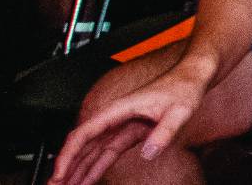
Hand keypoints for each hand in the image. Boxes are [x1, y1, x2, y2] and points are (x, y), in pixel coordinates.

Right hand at [49, 66, 210, 184]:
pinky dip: (94, 168)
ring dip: (77, 170)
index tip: (59, 172)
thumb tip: (148, 153)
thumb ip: (164, 132)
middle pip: (81, 145)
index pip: (83, 134)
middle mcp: (114, 118)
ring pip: (91, 152)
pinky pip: (105, 154)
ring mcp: (119, 127)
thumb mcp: (179, 111)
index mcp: (118, 110)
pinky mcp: (127, 134)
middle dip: (66, 167)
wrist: (192, 78)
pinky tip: (86, 181)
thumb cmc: (183, 88)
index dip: (68, 155)